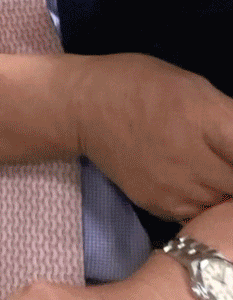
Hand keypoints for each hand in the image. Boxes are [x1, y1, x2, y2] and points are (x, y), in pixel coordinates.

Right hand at [73, 55, 232, 220]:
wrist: (81, 108)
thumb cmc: (141, 85)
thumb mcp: (195, 87)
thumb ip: (231, 118)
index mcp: (206, 120)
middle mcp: (192, 160)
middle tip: (225, 162)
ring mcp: (175, 188)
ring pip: (225, 206)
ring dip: (226, 193)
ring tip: (215, 173)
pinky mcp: (160, 206)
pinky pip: (200, 214)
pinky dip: (208, 204)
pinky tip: (200, 185)